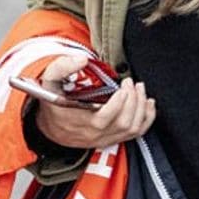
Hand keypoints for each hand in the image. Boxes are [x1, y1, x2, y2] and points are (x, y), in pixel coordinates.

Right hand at [34, 54, 154, 148]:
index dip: (119, 103)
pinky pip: (137, 134)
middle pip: (124, 123)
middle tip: (131, 82)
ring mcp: (106, 138)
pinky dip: (147, 118)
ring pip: (133, 129)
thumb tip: (82, 59)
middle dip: (133, 100)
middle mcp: (95, 134)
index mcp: (80, 122)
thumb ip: (62, 67)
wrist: (52, 127)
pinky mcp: (114, 139)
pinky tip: (149, 103)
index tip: (123, 85)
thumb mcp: (50, 82)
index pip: (105, 118)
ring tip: (140, 88)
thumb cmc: (54, 102)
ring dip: (142, 107)